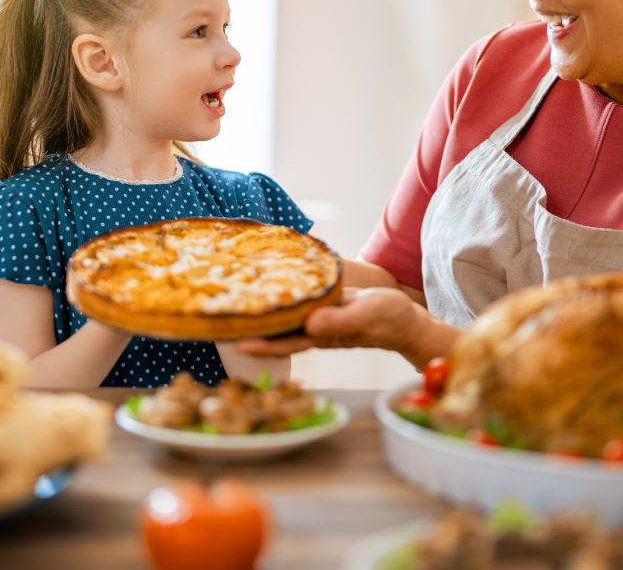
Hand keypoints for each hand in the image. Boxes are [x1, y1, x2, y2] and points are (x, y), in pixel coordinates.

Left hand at [235, 288, 459, 368]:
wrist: (403, 319)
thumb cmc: (387, 320)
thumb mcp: (364, 316)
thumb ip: (339, 322)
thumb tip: (310, 323)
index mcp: (319, 335)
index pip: (281, 340)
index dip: (257, 341)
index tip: (230, 338)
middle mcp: (312, 328)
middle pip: (275, 329)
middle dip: (250, 324)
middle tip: (219, 313)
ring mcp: (316, 317)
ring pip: (283, 314)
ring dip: (263, 308)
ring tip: (235, 296)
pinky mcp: (323, 305)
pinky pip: (297, 300)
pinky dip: (283, 293)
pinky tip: (270, 281)